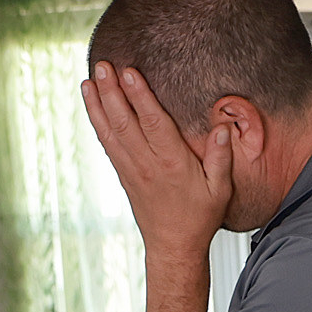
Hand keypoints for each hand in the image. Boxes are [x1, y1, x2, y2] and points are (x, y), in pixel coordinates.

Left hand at [83, 61, 230, 259]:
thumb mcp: (220, 190)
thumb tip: (222, 129)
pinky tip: (92, 103)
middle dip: (112, 92)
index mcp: (172, 163)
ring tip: (88, 79)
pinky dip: (97, 120)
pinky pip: (107, 142)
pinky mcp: (123, 173)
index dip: (139, 96)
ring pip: (110, 131)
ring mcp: (131, 168)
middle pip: (125, 122)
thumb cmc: (199, 217)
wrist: (173, 246)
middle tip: (102, 65)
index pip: (152, 124)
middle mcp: (147, 164)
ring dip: (98, 103)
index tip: (129, 73)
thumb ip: (221, 158)